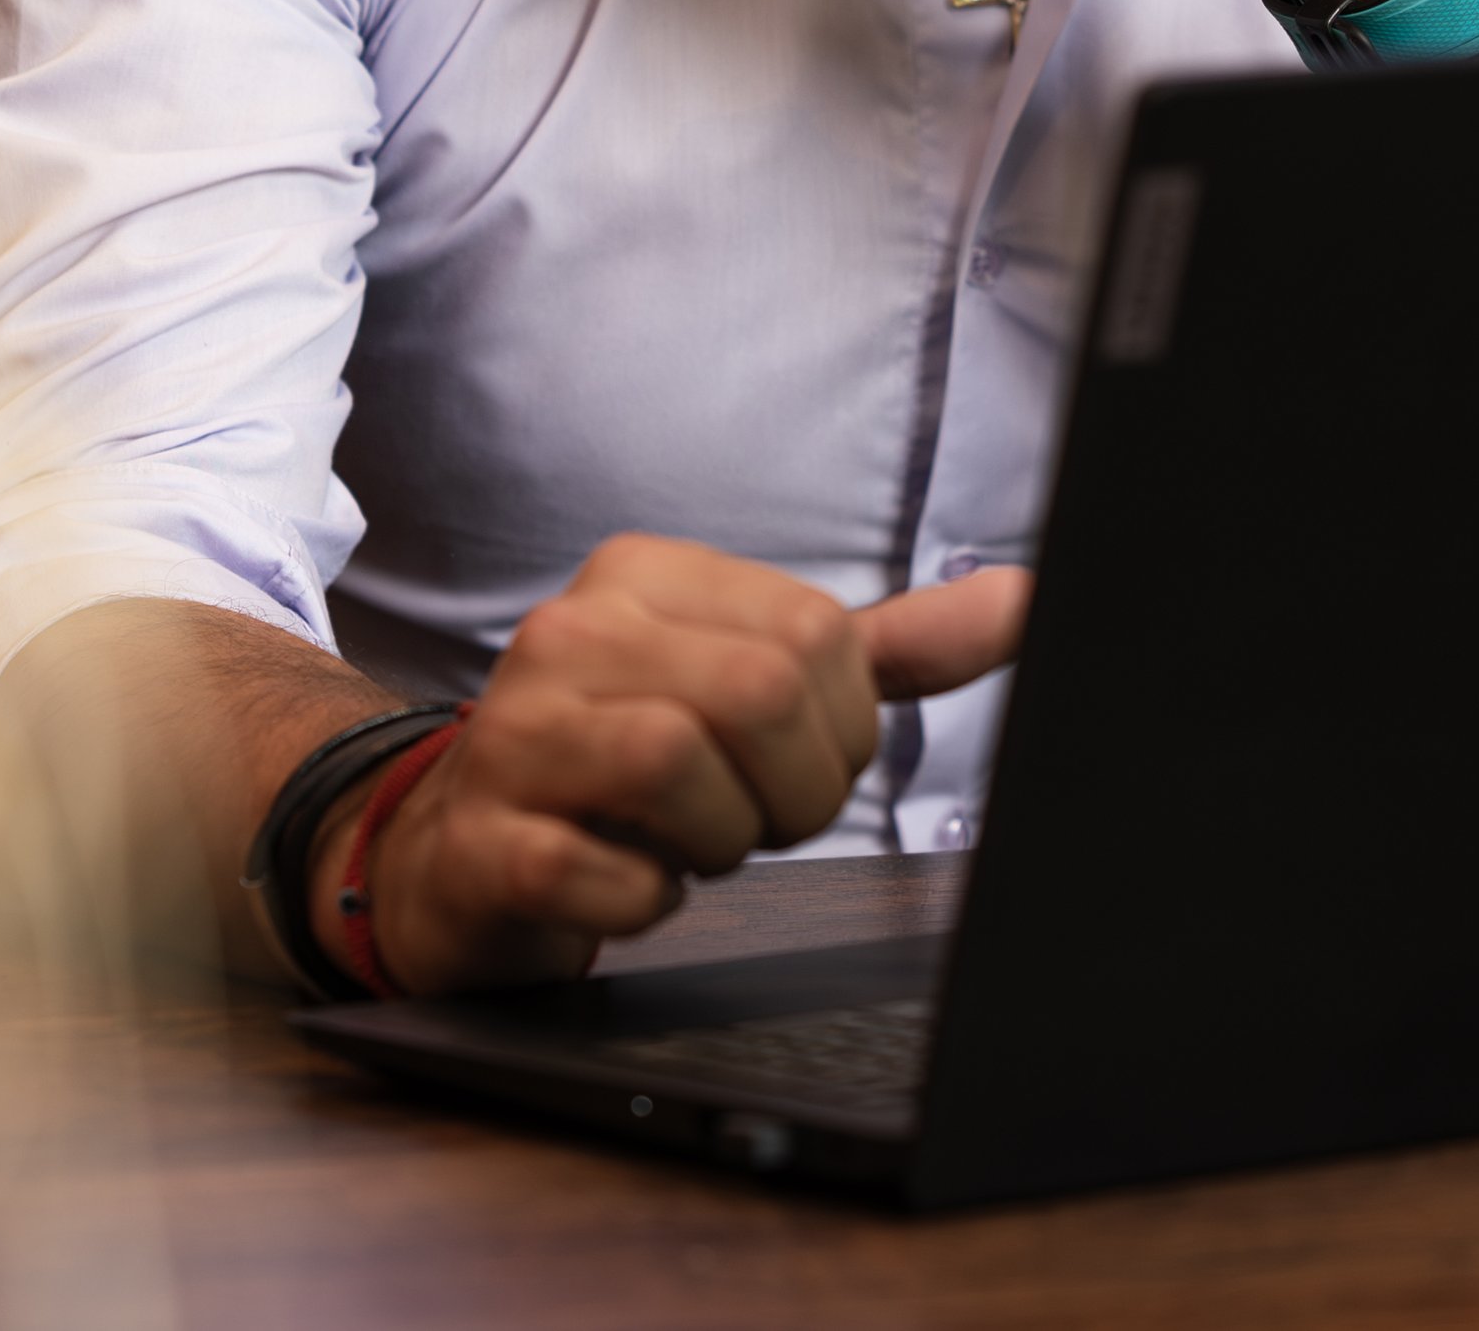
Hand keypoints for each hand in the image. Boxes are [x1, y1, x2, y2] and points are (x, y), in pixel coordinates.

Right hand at [320, 534, 1030, 995]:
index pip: (812, 632)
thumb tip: (1022, 600)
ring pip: (679, 767)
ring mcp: (514, 734)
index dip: (841, 726)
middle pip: (758, 693)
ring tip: (689, 844)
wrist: (456, 855)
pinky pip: (608, 876)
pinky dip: (649, 902)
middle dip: (793, 788)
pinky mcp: (484, 842)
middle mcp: (571, 633)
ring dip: (721, 840)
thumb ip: (885, 650)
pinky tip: (629, 884)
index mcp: (644, 576)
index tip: (796, 759)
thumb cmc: (625, 764)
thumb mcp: (752, 685)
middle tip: (756, 817)